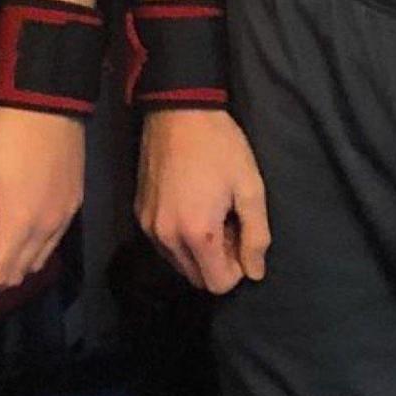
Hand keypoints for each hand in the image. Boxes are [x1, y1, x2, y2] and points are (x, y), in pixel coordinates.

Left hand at [0, 105, 83, 304]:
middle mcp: (48, 229)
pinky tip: (12, 244)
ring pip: (37, 262)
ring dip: (10, 273)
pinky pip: (50, 245)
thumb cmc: (2, 135)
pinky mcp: (73, 204)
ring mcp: (65, 217)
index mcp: (20, 224)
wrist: (48, 101)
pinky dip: (28, 255)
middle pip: (18, 275)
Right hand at [135, 108, 270, 293]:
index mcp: (197, 233)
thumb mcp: (251, 189)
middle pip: (197, 278)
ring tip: (210, 214)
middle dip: (217, 261)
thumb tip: (255, 273)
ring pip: (179, 263)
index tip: (242, 237)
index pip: (218, 284)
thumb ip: (257, 237)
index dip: (237, 268)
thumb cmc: (221, 148)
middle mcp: (166, 237)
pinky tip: (190, 205)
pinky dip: (180, 238)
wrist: (178, 111)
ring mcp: (147, 225)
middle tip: (228, 225)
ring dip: (198, 251)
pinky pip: (163, 244)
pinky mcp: (138, 212)